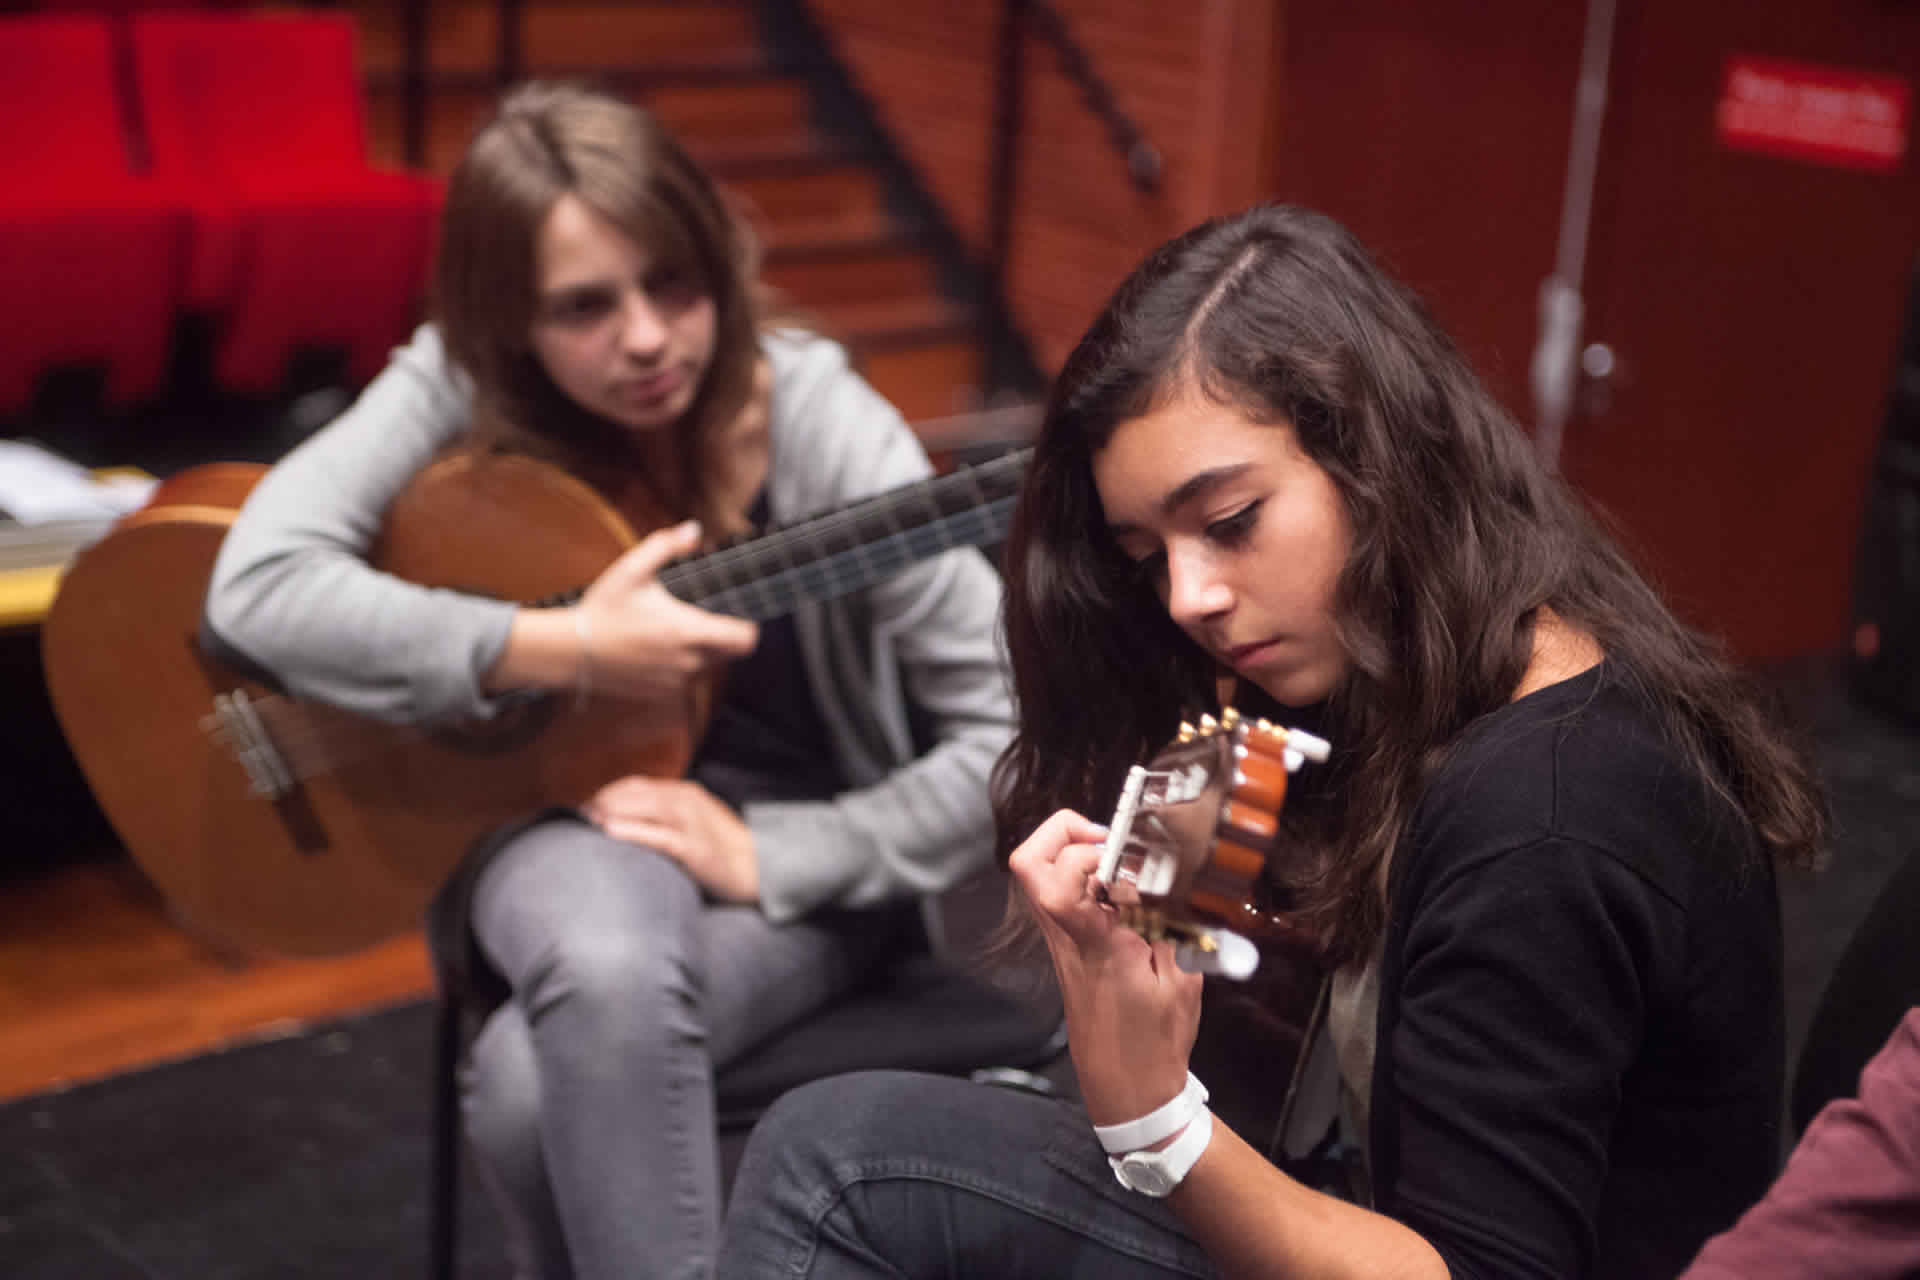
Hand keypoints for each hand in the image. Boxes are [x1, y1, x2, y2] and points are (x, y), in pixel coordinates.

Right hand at [575, 520, 758, 705]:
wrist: (572, 651)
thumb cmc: (604, 608)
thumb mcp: (632, 569)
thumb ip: (666, 545)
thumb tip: (694, 529)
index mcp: (687, 631)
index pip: (745, 639)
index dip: (747, 626)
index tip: (735, 613)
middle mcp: (687, 662)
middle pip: (731, 653)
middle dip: (725, 636)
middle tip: (703, 617)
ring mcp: (675, 681)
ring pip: (709, 667)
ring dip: (704, 652)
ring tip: (676, 631)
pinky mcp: (662, 693)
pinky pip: (687, 680)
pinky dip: (683, 666)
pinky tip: (660, 649)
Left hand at [583, 775, 758, 902]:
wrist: (761, 868)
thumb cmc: (724, 850)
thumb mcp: (695, 823)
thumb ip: (666, 818)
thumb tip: (628, 822)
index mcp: (686, 793)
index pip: (636, 785)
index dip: (607, 794)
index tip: (587, 807)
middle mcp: (686, 801)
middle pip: (633, 793)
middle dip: (602, 802)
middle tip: (578, 816)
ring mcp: (690, 823)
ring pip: (641, 808)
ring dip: (609, 811)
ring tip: (585, 820)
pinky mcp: (693, 848)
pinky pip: (656, 835)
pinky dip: (630, 830)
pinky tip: (609, 832)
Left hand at [1009, 810, 1203, 1126]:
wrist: (1126, 1089)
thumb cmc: (1154, 1044)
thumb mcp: (1183, 983)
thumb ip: (1178, 927)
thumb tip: (1174, 885)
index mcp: (1094, 944)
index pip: (1057, 886)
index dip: (1084, 852)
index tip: (1127, 851)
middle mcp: (1065, 938)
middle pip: (1029, 865)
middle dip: (1065, 832)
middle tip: (1111, 840)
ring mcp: (1060, 943)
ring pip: (1037, 877)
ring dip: (1073, 853)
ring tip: (1121, 861)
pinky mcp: (1066, 950)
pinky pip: (1058, 896)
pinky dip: (1083, 878)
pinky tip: (1123, 891)